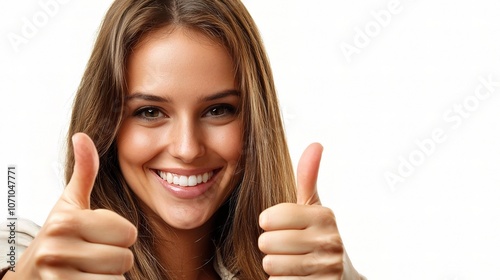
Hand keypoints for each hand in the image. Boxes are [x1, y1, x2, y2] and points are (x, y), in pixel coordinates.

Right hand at [5, 133, 136, 279]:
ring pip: (118, 278)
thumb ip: (84, 171)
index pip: (128, 232)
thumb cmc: (60, 235)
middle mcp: (57, 249)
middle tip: (94, 253)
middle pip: (125, 257)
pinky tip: (87, 279)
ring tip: (90, 267)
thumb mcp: (70, 203)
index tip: (99, 235)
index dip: (120, 234)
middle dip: (116, 256)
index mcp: (66, 221)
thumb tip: (82, 135)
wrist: (30, 274)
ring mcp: (58, 277)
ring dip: (110, 275)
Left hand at [259, 143, 343, 278]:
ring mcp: (326, 267)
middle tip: (283, 246)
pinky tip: (294, 276)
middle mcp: (329, 240)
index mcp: (324, 216)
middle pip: (268, 243)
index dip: (267, 223)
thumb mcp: (313, 208)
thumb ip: (308, 178)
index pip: (271, 217)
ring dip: (273, 265)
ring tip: (288, 261)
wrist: (341, 276)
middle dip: (269, 246)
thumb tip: (315, 144)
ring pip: (271, 265)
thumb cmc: (317, 237)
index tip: (274, 225)